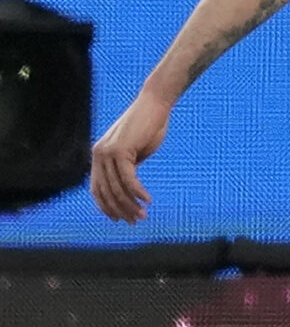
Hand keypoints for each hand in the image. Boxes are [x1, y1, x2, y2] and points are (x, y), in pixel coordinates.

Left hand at [90, 91, 173, 223]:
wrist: (155, 104)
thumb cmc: (149, 126)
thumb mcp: (135, 151)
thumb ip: (128, 167)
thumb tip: (128, 186)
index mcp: (99, 155)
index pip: (97, 188)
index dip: (106, 206)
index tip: (120, 218)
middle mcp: (98, 154)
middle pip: (106, 191)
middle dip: (120, 210)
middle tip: (135, 221)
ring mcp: (107, 152)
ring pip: (116, 188)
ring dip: (130, 205)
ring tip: (143, 215)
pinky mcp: (120, 151)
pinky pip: (128, 179)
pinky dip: (138, 192)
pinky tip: (147, 200)